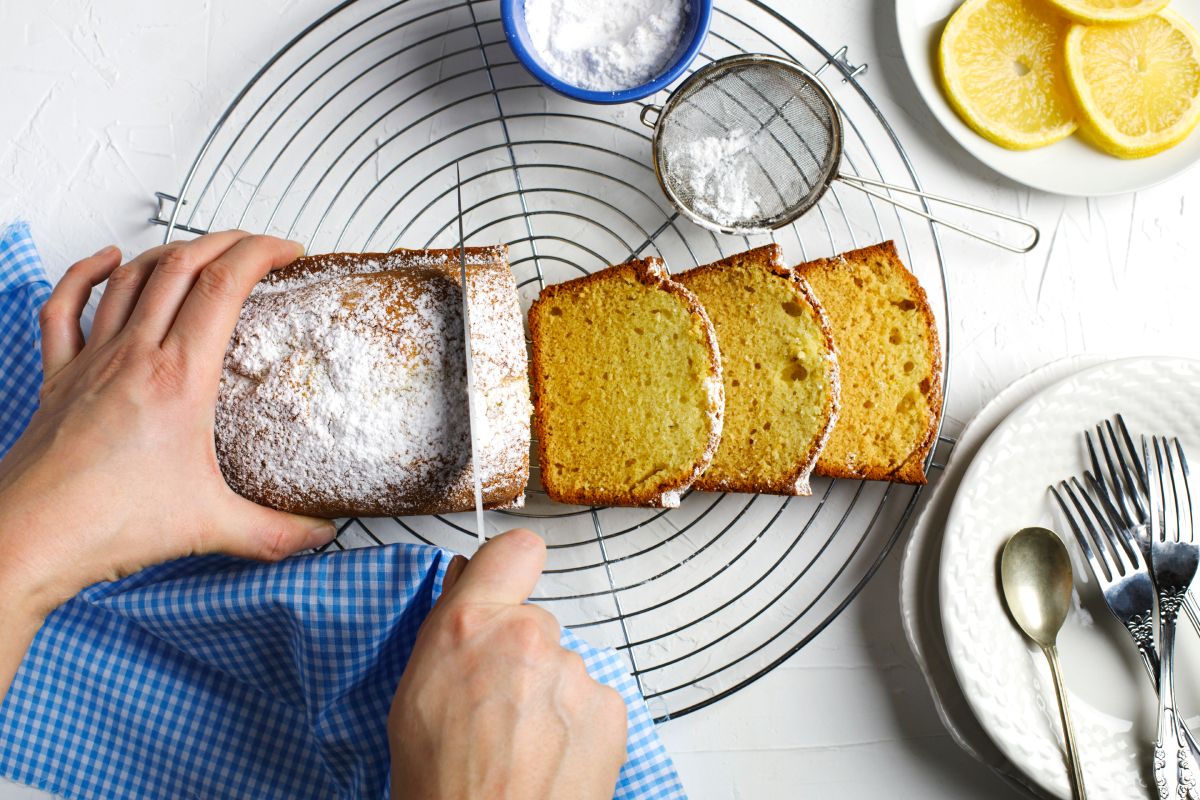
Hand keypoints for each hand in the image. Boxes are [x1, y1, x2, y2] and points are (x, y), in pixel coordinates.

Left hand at [0, 232, 335, 699]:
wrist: (29, 540)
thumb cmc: (108, 525)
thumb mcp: (212, 528)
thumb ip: (276, 533)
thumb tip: (322, 535)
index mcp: (180, 379)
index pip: (223, 286)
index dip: (260, 253)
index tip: (288, 251)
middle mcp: (135, 356)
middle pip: (180, 265)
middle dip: (225, 241)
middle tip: (257, 247)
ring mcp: (92, 360)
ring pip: (130, 276)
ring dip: (169, 251)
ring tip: (201, 250)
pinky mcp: (59, 377)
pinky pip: (66, 306)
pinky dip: (87, 272)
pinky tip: (107, 260)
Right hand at [389, 529, 626, 799]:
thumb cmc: (440, 782)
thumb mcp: (415, 694)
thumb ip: (449, 628)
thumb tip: (465, 580)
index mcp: (472, 625)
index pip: (515, 549)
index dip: (512, 567)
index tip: (509, 584)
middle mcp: (528, 636)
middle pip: (536, 624)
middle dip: (521, 656)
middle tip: (498, 709)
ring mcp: (575, 672)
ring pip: (564, 668)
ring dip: (549, 696)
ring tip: (521, 746)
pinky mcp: (610, 706)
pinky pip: (591, 701)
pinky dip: (577, 726)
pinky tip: (550, 759)